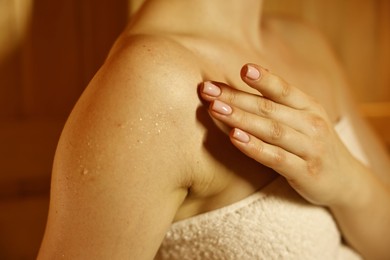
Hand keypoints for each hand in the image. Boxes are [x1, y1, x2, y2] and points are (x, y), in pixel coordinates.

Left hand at [199, 64, 364, 206]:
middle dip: (236, 98)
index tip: (242, 69)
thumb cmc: (314, 143)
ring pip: (272, 130)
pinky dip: (254, 147)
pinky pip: (276, 158)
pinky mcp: (305, 173)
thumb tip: (250, 70)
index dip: (264, 79)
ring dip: (241, 118)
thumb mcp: (305, 117)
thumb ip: (280, 99)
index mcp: (310, 106)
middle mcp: (312, 124)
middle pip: (269, 108)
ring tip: (215, 109)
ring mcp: (310, 149)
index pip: (284, 89)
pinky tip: (234, 138)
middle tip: (208, 91)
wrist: (347, 181)